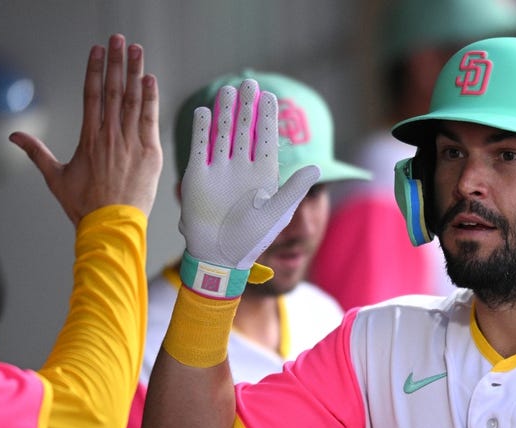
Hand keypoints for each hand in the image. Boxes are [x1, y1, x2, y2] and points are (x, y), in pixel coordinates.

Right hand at [10, 34, 161, 224]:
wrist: (110, 225)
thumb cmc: (84, 205)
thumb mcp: (55, 177)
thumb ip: (36, 152)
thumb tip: (14, 136)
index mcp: (88, 138)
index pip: (91, 95)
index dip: (94, 70)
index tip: (97, 51)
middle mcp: (109, 135)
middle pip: (113, 90)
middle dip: (116, 63)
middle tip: (118, 39)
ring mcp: (130, 143)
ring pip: (132, 100)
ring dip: (134, 73)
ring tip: (136, 50)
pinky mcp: (149, 153)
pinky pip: (149, 120)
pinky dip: (150, 99)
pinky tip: (150, 80)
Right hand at [177, 79, 319, 295]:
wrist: (220, 255)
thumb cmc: (253, 238)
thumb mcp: (277, 213)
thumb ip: (294, 189)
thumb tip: (317, 168)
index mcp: (262, 175)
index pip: (265, 139)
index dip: (267, 118)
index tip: (270, 96)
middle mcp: (241, 168)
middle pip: (244, 130)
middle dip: (247, 107)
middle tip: (249, 83)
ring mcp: (219, 170)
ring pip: (222, 133)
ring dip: (225, 112)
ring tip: (228, 90)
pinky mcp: (198, 176)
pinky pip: (200, 147)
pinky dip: (201, 129)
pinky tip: (204, 111)